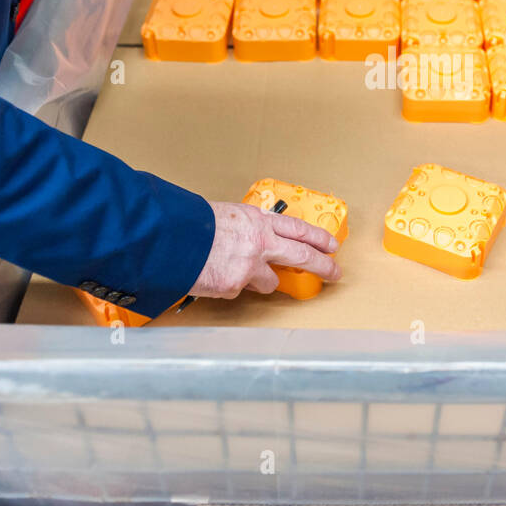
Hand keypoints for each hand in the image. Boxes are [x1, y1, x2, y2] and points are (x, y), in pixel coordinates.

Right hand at [188, 200, 341, 299]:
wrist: (170, 237)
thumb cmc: (190, 224)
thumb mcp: (224, 216)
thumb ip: (244, 229)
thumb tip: (252, 242)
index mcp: (257, 220)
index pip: (299, 228)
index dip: (319, 238)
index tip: (331, 245)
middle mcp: (261, 241)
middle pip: (303, 255)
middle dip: (323, 266)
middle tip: (335, 272)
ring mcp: (251, 265)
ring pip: (270, 281)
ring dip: (260, 281)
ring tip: (240, 274)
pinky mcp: (237, 284)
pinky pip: (238, 290)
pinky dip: (227, 286)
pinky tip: (213, 276)